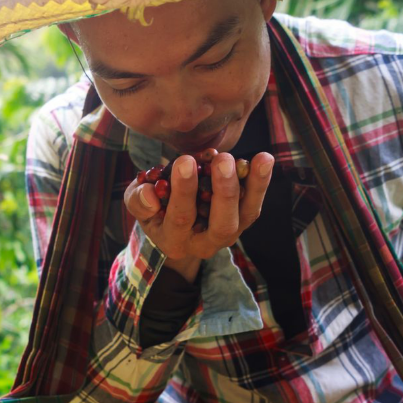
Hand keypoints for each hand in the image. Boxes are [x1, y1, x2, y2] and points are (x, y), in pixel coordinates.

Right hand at [124, 152, 273, 280]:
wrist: (173, 225)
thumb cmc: (154, 210)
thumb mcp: (138, 206)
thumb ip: (139, 201)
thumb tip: (151, 194)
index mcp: (175, 241)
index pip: (181, 218)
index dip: (183, 191)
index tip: (184, 162)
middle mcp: (204, 243)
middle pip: (221, 225)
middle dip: (224, 191)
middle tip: (222, 159)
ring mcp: (227, 234)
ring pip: (246, 215)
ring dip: (254, 186)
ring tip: (260, 159)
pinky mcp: (242, 221)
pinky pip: (254, 204)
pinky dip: (260, 182)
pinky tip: (264, 159)